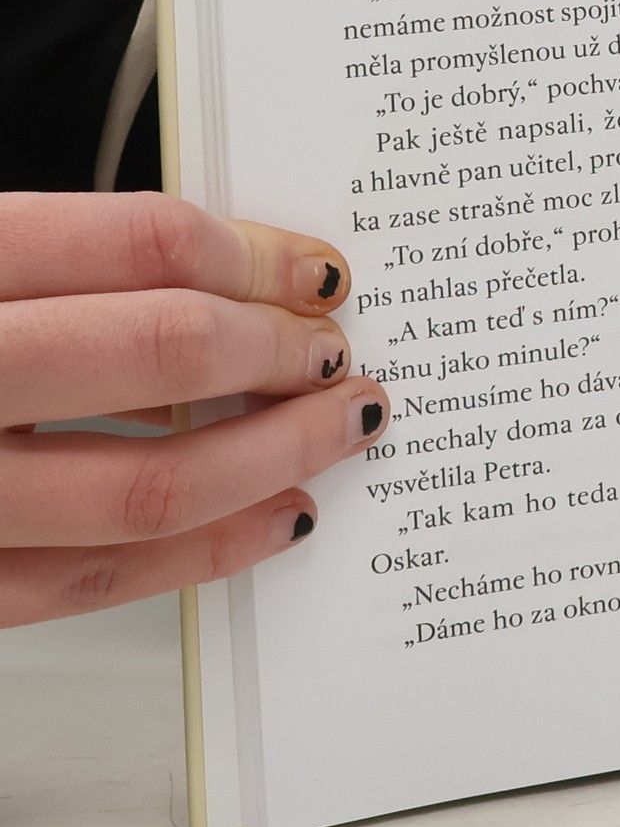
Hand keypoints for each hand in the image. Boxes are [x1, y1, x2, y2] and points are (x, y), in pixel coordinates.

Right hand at [0, 193, 388, 626]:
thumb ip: (74, 271)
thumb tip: (229, 280)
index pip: (139, 245)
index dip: (255, 257)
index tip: (315, 273)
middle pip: (163, 350)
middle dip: (279, 350)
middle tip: (334, 353)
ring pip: (149, 485)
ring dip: (275, 453)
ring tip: (338, 426)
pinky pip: (97, 581)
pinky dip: (209, 549)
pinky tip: (276, 514)